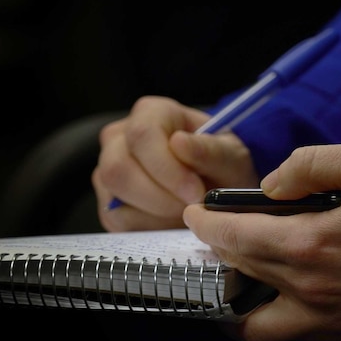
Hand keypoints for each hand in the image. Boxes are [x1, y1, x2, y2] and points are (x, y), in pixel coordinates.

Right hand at [93, 95, 258, 231]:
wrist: (219, 186)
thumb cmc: (222, 163)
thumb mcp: (231, 156)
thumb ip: (210, 150)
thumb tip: (179, 143)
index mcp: (151, 113)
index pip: (143, 135)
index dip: (167, 169)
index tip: (196, 192)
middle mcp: (120, 137)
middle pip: (119, 169)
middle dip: (160, 197)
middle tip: (192, 208)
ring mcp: (109, 169)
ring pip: (115, 197)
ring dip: (156, 214)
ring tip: (187, 212)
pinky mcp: (109, 202)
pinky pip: (117, 220)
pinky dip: (149, 227)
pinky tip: (173, 221)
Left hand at [182, 142, 340, 340]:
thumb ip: (309, 163)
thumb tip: (271, 185)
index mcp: (315, 244)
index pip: (237, 239)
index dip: (208, 224)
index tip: (196, 214)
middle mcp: (314, 290)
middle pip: (242, 275)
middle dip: (219, 251)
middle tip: (216, 231)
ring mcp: (329, 319)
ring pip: (256, 324)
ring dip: (238, 298)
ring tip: (239, 269)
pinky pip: (290, 333)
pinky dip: (271, 314)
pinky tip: (278, 287)